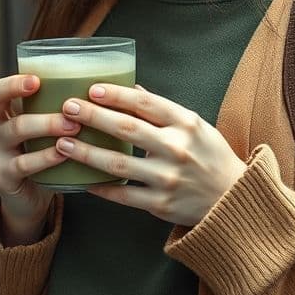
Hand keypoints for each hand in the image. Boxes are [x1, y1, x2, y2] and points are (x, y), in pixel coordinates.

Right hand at [0, 74, 70, 243]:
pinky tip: (64, 154)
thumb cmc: (40, 151)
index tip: (38, 80)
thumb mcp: (40, 127)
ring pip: (18, 136)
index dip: (13, 84)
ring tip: (74, 129)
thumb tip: (98, 84)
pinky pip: (24, 164)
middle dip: (46, 114)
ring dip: (48, 129)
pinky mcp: (4, 178)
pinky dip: (46, 157)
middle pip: (13, 118)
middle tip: (73, 111)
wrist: (29, 196)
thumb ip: (53, 107)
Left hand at [57, 84, 247, 226]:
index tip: (91, 89)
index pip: (145, 103)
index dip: (116, 94)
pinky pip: (123, 195)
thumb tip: (132, 89)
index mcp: (185, 123)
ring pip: (119, 164)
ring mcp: (168, 178)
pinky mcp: (161, 205)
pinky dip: (101, 187)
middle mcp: (177, 148)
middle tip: (67, 108)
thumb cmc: (210, 155)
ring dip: (87, 152)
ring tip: (62, 142)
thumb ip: (163, 109)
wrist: (232, 198)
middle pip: (127, 129)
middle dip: (93, 117)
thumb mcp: (195, 124)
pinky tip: (81, 180)